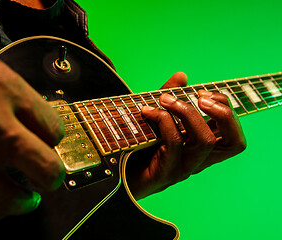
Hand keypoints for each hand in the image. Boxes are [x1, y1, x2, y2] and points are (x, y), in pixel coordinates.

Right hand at [0, 29, 64, 221]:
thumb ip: (14, 92)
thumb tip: (36, 119)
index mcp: (3, 89)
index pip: (53, 128)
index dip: (55, 138)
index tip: (50, 142)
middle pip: (43, 166)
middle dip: (52, 174)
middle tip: (50, 177)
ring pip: (10, 196)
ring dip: (24, 201)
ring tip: (27, 200)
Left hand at [127, 72, 245, 198]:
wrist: (117, 173)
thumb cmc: (140, 144)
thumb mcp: (157, 116)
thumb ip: (171, 97)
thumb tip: (182, 75)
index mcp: (202, 148)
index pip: (234, 134)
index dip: (227, 109)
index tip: (204, 92)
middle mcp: (199, 160)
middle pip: (234, 142)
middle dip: (223, 113)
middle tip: (200, 97)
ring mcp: (183, 168)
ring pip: (205, 141)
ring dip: (187, 112)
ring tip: (166, 99)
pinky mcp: (165, 172)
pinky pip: (174, 143)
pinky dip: (163, 120)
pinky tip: (147, 111)